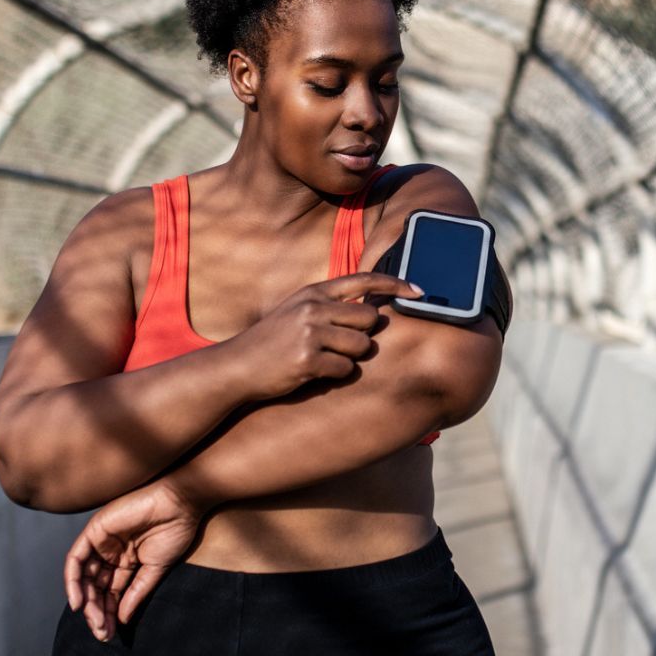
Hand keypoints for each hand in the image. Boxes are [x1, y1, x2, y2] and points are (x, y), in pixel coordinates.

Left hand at [63, 478, 205, 641]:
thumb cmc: (174, 532)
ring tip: (95, 622)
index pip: (111, 592)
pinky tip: (78, 602)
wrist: (180, 503)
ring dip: (86, 601)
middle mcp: (110, 553)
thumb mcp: (154, 570)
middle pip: (96, 587)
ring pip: (85, 577)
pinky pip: (76, 559)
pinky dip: (73, 580)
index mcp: (125, 561)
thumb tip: (122, 619)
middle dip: (97, 611)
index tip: (110, 634)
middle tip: (102, 632)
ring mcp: (101, 542)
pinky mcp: (94, 530)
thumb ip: (136, 593)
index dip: (109, 613)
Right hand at [226, 272, 422, 399]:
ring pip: (361, 347)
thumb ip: (330, 304)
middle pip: (370, 319)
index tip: (419, 290)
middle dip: (364, 336)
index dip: (395, 283)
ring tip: (322, 359)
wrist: (237, 366)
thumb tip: (373, 308)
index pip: (364, 279)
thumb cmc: (272, 341)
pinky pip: (345, 370)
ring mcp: (310, 333)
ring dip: (349, 358)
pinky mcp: (307, 361)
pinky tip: (313, 373)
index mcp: (314, 292)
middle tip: (339, 346)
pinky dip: (335, 376)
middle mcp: (313, 307)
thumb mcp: (297, 310)